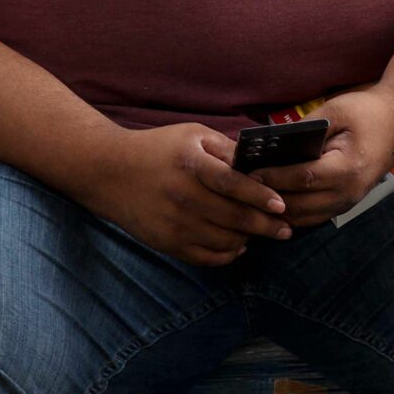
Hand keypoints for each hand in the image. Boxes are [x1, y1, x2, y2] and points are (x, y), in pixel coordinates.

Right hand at [69, 121, 290, 265]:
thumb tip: (260, 164)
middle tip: (286, 229)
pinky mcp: (166, 242)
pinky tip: (237, 245)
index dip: (259, 196)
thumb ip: (226, 148)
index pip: (232, 184)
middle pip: (233, 217)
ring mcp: (174, 223)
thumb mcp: (191, 136)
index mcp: (191, 165)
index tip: (281, 205)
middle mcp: (182, 196)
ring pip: (224, 241)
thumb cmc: (156, 149)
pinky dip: (226, 254)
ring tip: (261, 233)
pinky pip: (205, 257)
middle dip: (266, 226)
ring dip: (248, 240)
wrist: (108, 172)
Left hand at [254, 88, 393, 226]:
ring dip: (276, 210)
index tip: (248, 172)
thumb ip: (306, 129)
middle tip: (240, 187)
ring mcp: (347, 203)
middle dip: (267, 197)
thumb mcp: (336, 111)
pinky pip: (310, 218)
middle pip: (299, 205)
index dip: (273, 177)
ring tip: (250, 197)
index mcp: (347, 168)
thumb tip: (271, 143)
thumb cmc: (367, 114)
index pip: (302, 179)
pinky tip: (269, 201)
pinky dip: (289, 213)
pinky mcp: (343, 205)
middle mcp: (348, 193)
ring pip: (302, 218)